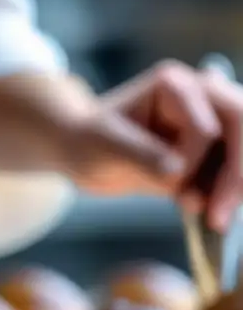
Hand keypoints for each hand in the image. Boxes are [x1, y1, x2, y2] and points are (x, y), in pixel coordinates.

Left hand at [63, 60, 242, 231]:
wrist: (82, 150)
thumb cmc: (88, 139)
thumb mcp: (106, 147)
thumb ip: (142, 156)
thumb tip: (178, 171)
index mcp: (174, 87)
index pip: (206, 127)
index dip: (197, 163)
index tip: (179, 192)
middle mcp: (201, 96)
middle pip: (241, 127)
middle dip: (237, 174)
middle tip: (219, 217)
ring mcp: (210, 120)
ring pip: (241, 147)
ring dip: (235, 186)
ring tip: (217, 222)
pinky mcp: (209, 148)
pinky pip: (230, 168)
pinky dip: (226, 192)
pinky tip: (216, 217)